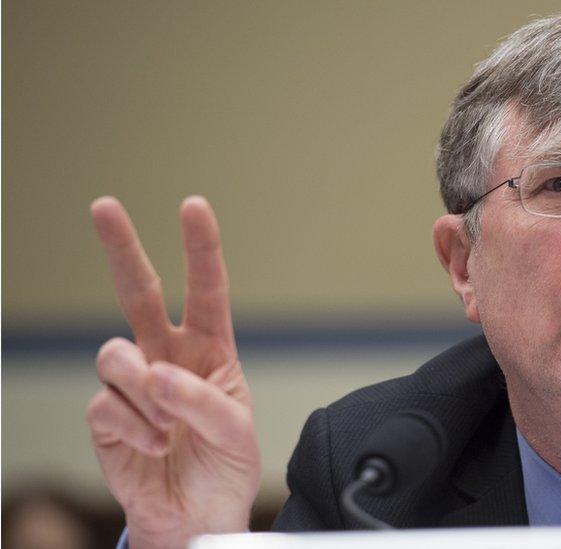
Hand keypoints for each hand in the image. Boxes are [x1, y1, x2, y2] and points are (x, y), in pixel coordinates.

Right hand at [86, 196, 259, 548]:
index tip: (193, 206)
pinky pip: (105, 402)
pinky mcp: (107, 416)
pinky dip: (134, 427)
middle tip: (104, 205)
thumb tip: (155, 374)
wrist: (198, 515)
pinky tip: (155, 447)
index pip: (207, 291)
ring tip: (169, 428)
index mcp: (212, 350)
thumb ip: (201, 398)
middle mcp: (169, 356)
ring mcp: (134, 384)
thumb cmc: (225, 466)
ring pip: (115, 353)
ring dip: (144, 391)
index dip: (201, 248)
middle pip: (140, 293)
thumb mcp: (236, 431)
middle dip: (123, 248)